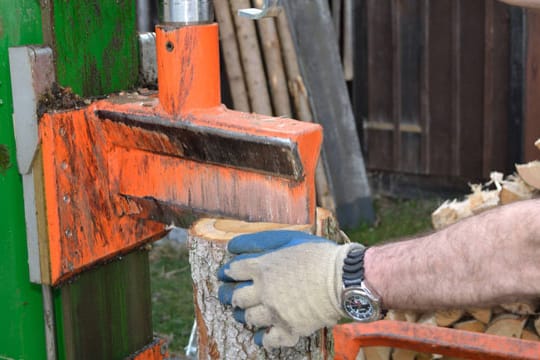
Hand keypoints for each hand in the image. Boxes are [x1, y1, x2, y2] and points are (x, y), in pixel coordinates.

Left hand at [217, 230, 361, 348]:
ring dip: (244, 315)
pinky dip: (262, 338)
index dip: (227, 272)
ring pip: (248, 318)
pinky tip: (261, 336)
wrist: (343, 279)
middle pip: (235, 297)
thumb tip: (231, 246)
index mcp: (262, 268)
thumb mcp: (287, 238)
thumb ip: (259, 240)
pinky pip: (268, 339)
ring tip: (244, 314)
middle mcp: (264, 291)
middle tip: (228, 296)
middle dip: (228, 295)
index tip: (225, 274)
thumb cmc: (318, 255)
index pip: (234, 271)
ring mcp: (275, 312)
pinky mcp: (289, 329)